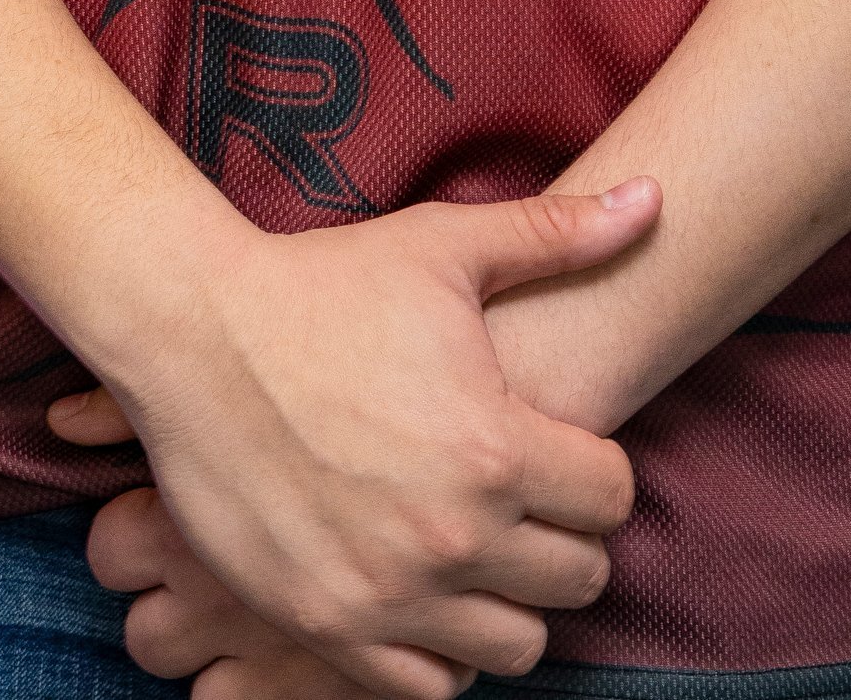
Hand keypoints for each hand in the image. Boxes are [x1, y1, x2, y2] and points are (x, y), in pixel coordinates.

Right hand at [47, 178, 656, 695]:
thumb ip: (558, 235)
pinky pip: (434, 684)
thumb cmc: (323, 283)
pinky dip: (442, 648)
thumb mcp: (443, 247)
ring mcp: (392, 593)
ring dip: (508, 599)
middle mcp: (454, 537)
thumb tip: (657, 199)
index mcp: (496, 449)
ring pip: (517, 647)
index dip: (593, 467)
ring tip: (474, 546)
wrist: (193, 331)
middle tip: (517, 497)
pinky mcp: (332, 627)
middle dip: (561, 536)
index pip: (614, 499)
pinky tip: (422, 588)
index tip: (554, 446)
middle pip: (579, 579)